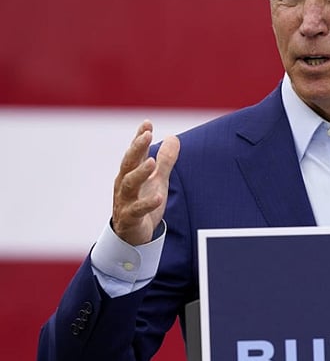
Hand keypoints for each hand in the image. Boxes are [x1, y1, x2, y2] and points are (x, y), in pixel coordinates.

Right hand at [111, 121, 180, 245]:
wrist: (132, 236)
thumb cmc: (143, 203)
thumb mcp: (157, 180)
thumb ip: (166, 160)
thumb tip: (173, 137)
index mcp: (130, 173)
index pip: (134, 152)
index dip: (139, 138)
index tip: (147, 123)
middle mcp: (124, 184)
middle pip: (128, 163)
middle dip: (136, 149)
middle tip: (146, 135)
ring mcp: (125, 201)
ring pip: (129, 184)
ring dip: (140, 172)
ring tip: (151, 162)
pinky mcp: (130, 218)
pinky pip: (137, 210)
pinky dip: (147, 203)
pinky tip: (158, 196)